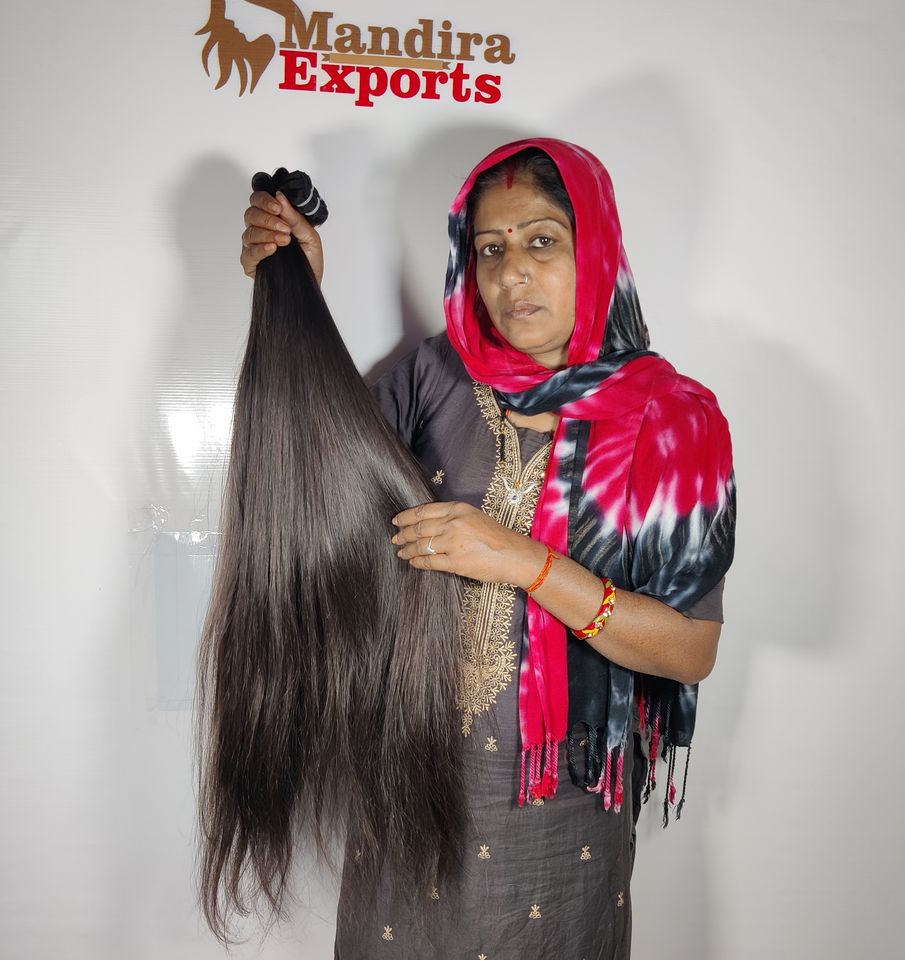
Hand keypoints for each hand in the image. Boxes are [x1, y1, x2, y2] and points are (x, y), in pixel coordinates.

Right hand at [240, 189, 324, 283]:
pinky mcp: (250, 264)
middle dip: (268, 219)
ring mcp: (253, 247)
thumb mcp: (310, 236)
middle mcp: (260, 231)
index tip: (278, 207)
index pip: (257, 201)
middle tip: (285, 228)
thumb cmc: (310, 262)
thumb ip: (295, 217)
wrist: (311, 285)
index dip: (264, 200)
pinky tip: (272, 248)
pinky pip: (249, 253)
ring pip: (249, 233)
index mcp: (272, 220)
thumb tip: (280, 196)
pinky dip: (260, 249)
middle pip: (251, 214)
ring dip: (268, 234)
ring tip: (284, 241)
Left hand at [391, 501, 548, 586]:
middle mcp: (453, 523)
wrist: (515, 556)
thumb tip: (430, 524)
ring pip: (420, 545)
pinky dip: (417, 562)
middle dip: (403, 534)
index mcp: (458, 509)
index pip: (424, 511)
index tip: (397, 520)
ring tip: (401, 552)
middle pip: (418, 528)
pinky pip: (428, 562)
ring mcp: (453, 543)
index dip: (406, 516)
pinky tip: (413, 562)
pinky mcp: (455, 562)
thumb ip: (454, 518)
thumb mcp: (475, 517)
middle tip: (395, 538)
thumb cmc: (498, 537)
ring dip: (407, 550)